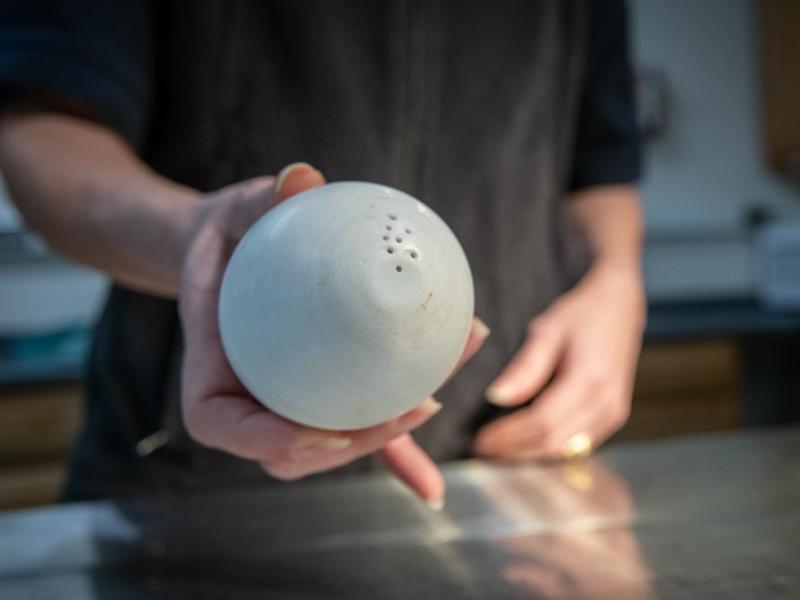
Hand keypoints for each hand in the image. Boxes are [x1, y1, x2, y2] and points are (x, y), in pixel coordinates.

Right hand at [179, 163, 488, 504]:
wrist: (236, 249)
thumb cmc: (230, 232)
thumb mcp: (238, 207)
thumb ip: (265, 197)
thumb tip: (302, 177)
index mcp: (210, 367)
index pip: (220, 423)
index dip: (268, 441)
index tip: (325, 430)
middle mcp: (246, 397)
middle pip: (290, 449)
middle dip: (354, 443)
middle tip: (416, 408)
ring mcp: (284, 401)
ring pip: (329, 440)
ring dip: (387, 437)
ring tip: (441, 392)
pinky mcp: (319, 392)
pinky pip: (355, 418)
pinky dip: (395, 446)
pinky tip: (434, 472)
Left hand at [473, 263, 644, 459]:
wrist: (620, 306)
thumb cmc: (581, 314)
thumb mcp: (547, 331)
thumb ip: (524, 368)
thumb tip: (496, 398)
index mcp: (589, 380)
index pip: (541, 422)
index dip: (508, 436)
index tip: (480, 439)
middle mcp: (607, 403)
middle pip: (553, 443)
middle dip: (514, 450)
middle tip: (482, 449)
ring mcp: (614, 413)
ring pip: (565, 450)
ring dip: (529, 455)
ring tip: (497, 450)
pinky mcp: (614, 417)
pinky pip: (577, 445)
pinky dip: (548, 448)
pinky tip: (524, 445)